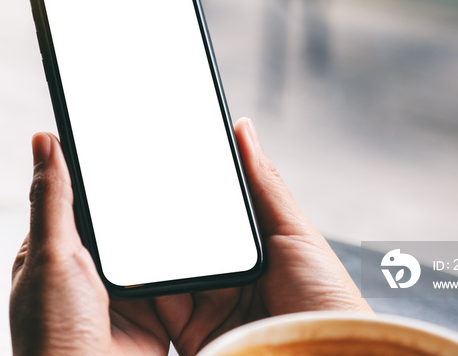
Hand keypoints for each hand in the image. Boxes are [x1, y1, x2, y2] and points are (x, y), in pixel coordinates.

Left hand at [9, 133, 168, 355]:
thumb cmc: (52, 334)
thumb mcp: (51, 255)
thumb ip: (52, 199)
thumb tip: (42, 141)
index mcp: (55, 248)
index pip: (77, 193)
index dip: (98, 165)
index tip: (122, 133)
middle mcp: (88, 265)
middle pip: (119, 216)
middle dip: (139, 193)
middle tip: (166, 154)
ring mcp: (121, 287)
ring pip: (148, 241)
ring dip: (164, 224)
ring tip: (188, 187)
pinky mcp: (152, 306)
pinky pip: (171, 271)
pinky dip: (184, 258)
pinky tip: (199, 235)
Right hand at [153, 118, 370, 355]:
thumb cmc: (325, 296)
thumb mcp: (294, 230)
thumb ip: (263, 182)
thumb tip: (243, 128)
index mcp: (257, 245)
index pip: (217, 210)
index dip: (194, 186)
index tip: (167, 159)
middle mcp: (232, 273)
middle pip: (190, 239)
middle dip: (168, 218)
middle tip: (139, 189)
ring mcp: (212, 302)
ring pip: (171, 267)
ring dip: (155, 249)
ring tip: (132, 222)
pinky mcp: (193, 330)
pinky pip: (163, 303)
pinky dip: (148, 286)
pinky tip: (137, 264)